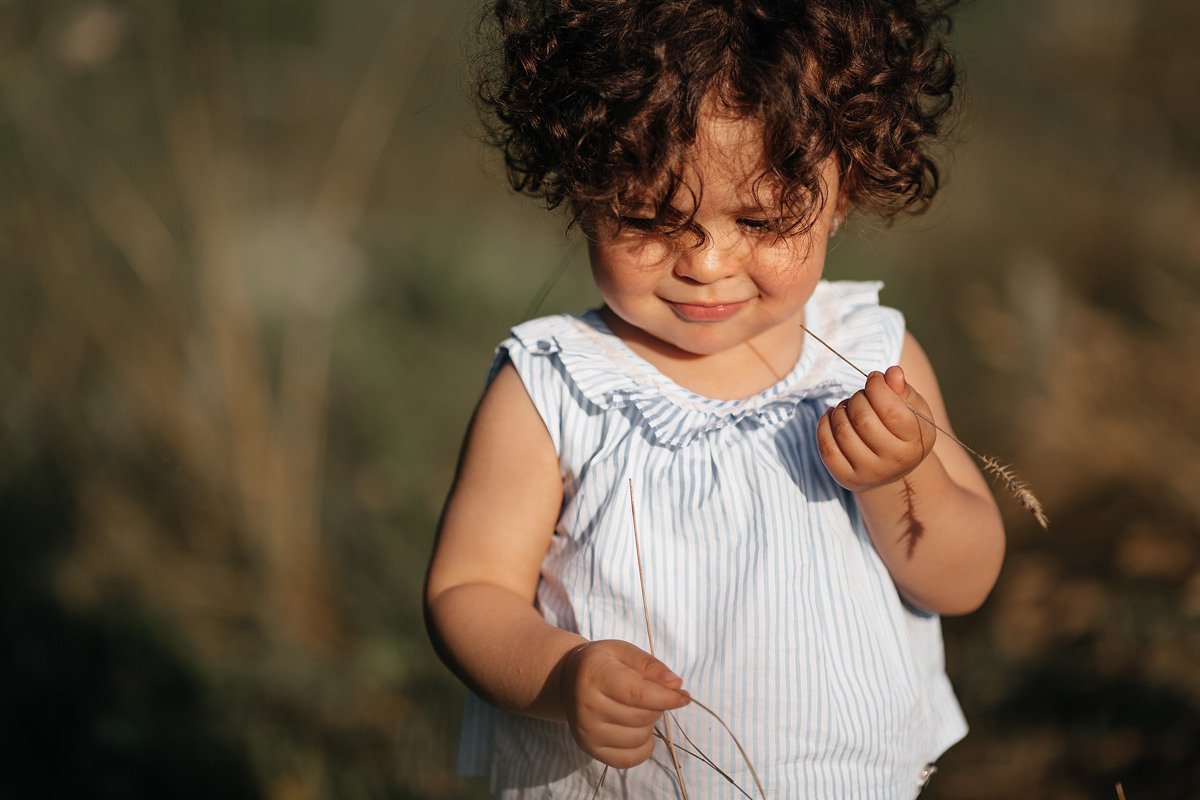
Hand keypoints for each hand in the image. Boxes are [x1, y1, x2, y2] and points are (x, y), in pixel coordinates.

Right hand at [558, 639, 689, 767]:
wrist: (568, 681)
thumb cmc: (602, 663)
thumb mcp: (624, 651)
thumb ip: (651, 665)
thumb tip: (676, 685)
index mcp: (595, 675)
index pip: (638, 694)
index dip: (666, 698)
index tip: (684, 697)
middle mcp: (587, 706)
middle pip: (641, 716)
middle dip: (657, 706)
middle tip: (650, 694)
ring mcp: (587, 732)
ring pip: (639, 737)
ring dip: (649, 724)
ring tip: (638, 709)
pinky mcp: (590, 749)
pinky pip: (630, 759)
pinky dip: (643, 747)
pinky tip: (639, 730)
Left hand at [817, 366, 936, 492]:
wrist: (894, 467)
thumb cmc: (904, 429)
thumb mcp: (912, 408)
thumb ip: (903, 389)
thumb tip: (893, 372)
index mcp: (916, 441)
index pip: (889, 409)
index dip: (876, 386)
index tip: (874, 378)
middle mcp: (894, 461)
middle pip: (863, 419)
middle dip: (857, 398)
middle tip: (860, 396)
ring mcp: (869, 473)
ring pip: (842, 431)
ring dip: (840, 410)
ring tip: (848, 407)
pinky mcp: (846, 478)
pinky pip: (827, 448)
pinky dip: (824, 426)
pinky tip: (832, 416)